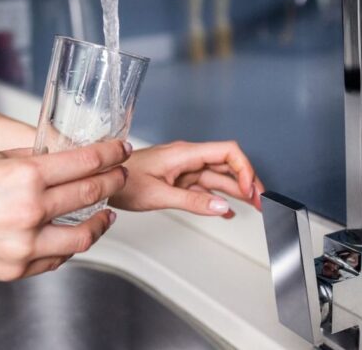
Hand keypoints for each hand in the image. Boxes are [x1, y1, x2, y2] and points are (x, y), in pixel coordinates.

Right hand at [0, 140, 130, 280]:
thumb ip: (28, 158)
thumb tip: (57, 156)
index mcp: (24, 177)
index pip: (84, 162)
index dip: (110, 154)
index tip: (119, 150)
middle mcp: (29, 210)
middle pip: (90, 193)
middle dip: (112, 180)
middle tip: (118, 174)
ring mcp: (25, 243)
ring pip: (84, 235)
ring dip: (102, 221)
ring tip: (106, 213)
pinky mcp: (17, 267)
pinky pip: (58, 258)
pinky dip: (71, 245)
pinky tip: (75, 235)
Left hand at [110, 141, 263, 217]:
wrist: (100, 180)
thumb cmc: (122, 181)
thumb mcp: (159, 195)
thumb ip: (193, 201)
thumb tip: (221, 206)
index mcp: (185, 153)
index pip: (227, 152)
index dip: (244, 168)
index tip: (250, 189)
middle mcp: (186, 158)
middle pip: (226, 165)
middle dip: (246, 182)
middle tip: (261, 202)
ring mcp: (182, 168)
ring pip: (216, 177)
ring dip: (234, 191)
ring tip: (252, 207)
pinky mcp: (175, 179)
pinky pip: (202, 187)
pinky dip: (215, 198)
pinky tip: (225, 210)